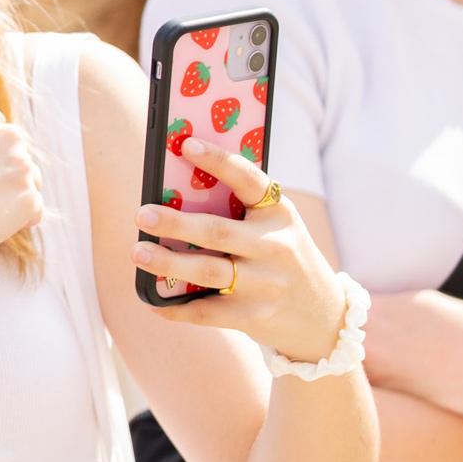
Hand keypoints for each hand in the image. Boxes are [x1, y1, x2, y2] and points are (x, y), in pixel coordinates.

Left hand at [131, 136, 346, 361]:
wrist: (325, 316)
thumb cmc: (282, 257)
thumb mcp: (274, 228)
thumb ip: (237, 211)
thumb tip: (173, 194)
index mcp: (279, 213)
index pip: (249, 180)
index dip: (218, 161)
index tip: (185, 144)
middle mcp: (276, 247)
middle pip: (218, 231)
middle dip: (176, 222)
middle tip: (142, 214)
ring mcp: (267, 284)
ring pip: (208, 271)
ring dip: (167, 263)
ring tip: (137, 251)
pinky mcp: (255, 317)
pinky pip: (207, 312)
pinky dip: (176, 308)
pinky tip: (153, 302)